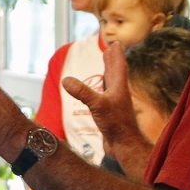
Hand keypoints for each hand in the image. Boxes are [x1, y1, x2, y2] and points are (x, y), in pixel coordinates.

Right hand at [63, 41, 151, 176]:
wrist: (124, 146)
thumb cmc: (116, 124)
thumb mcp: (97, 105)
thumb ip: (82, 92)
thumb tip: (65, 80)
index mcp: (119, 88)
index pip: (119, 66)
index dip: (116, 54)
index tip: (115, 43)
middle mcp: (119, 94)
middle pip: (116, 73)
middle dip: (113, 61)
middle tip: (111, 50)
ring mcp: (115, 105)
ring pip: (112, 84)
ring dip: (109, 73)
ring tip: (107, 65)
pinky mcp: (111, 115)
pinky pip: (105, 97)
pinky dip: (101, 90)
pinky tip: (98, 93)